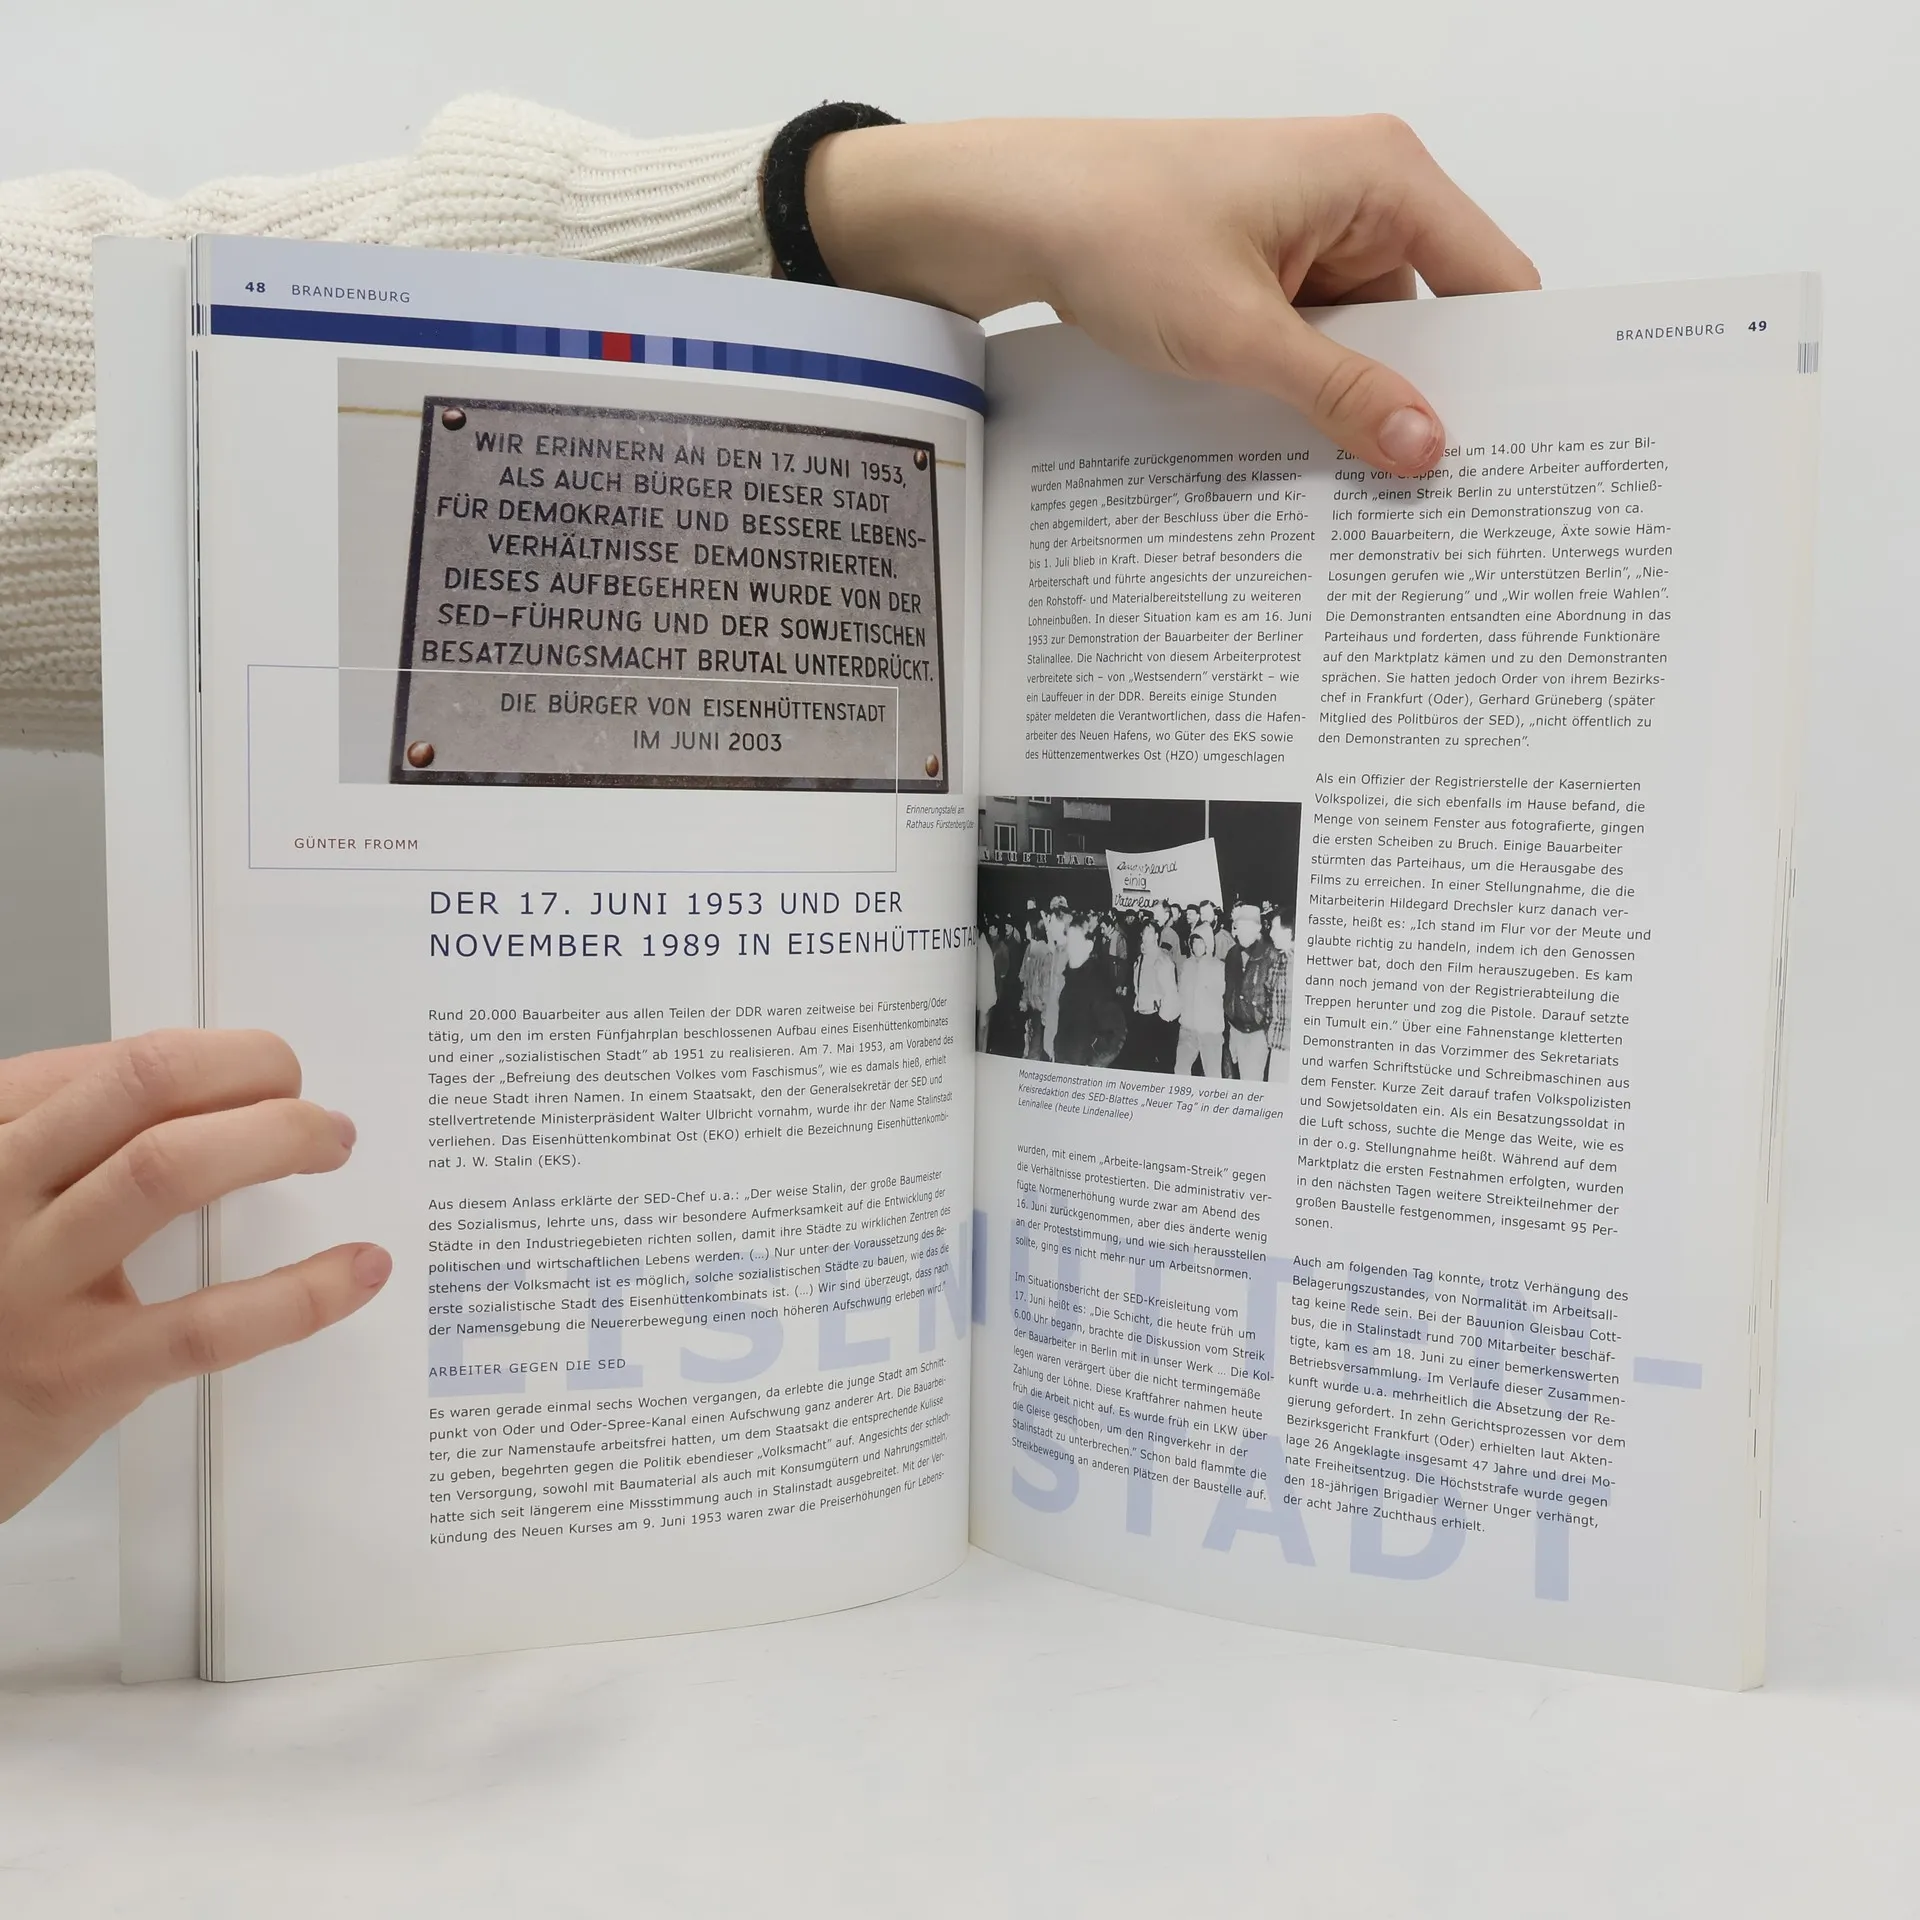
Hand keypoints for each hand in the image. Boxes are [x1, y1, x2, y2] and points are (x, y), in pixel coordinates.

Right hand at [0, 1029, 388, 1520]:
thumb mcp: (7, 1205)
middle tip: (305, 1096)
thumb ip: (81, 1149)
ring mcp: (28, 1287)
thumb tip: (216, 1100)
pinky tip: (358, 1269)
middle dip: (249, 1069)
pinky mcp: (73, 1375)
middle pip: (143, 1084)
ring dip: (276, 1140)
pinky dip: (302, 1290)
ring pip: (167, 1170)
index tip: (263, 1069)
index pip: (112, 1064)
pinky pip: (205, 1322)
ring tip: (332, 1143)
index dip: (212, 1055)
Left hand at [808, 115, 1538, 474]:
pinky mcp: (1270, 263)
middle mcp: (1363, 192)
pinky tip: (1310, 449)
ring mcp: (1314, 229)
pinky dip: (1316, 387)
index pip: (1495, 280)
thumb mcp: (1241, 334)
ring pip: (1373, 336)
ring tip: (1370, 486)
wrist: (1015, 210)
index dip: (1512, 366)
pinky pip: (1321, 336)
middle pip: (1438, 316)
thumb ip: (1342, 394)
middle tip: (1442, 493)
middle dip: (1431, 397)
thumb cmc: (1118, 229)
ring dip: (1362, 401)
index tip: (1518, 450)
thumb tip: (1426, 449)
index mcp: (1384, 176)